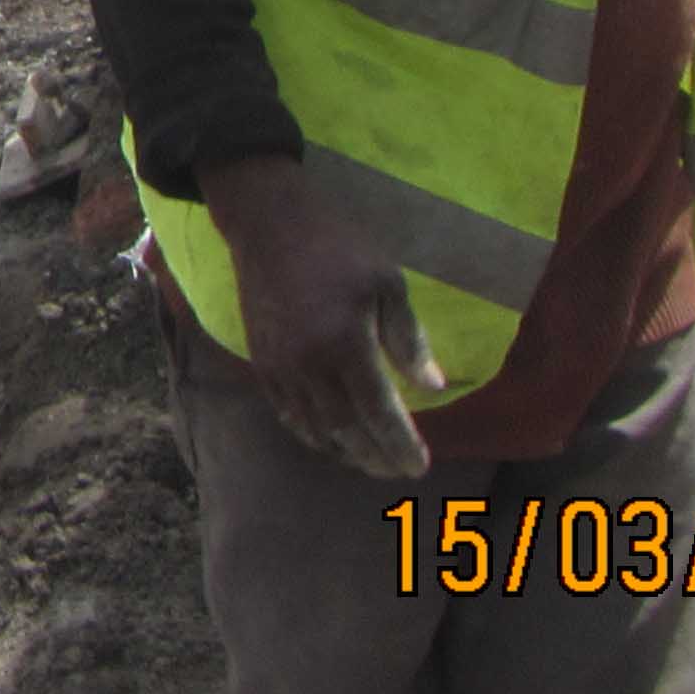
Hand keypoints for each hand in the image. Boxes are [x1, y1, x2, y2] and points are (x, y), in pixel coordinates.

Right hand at [200, 154, 443, 479]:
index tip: (420, 466)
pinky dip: (310, 433)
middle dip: (375, 456)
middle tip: (397, 469)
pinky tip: (327, 438)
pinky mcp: (261, 361)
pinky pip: (286, 412)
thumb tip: (433, 386)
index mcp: (346, 345)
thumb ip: (408, 339)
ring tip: (368, 461)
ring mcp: (280, 367)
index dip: (401, 444)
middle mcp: (310, 366)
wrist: (268, 224)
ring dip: (344, 451)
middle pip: (346, 431)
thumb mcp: (387, 283)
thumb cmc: (337, 247)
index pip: (379, 413)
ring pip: (314, 429)